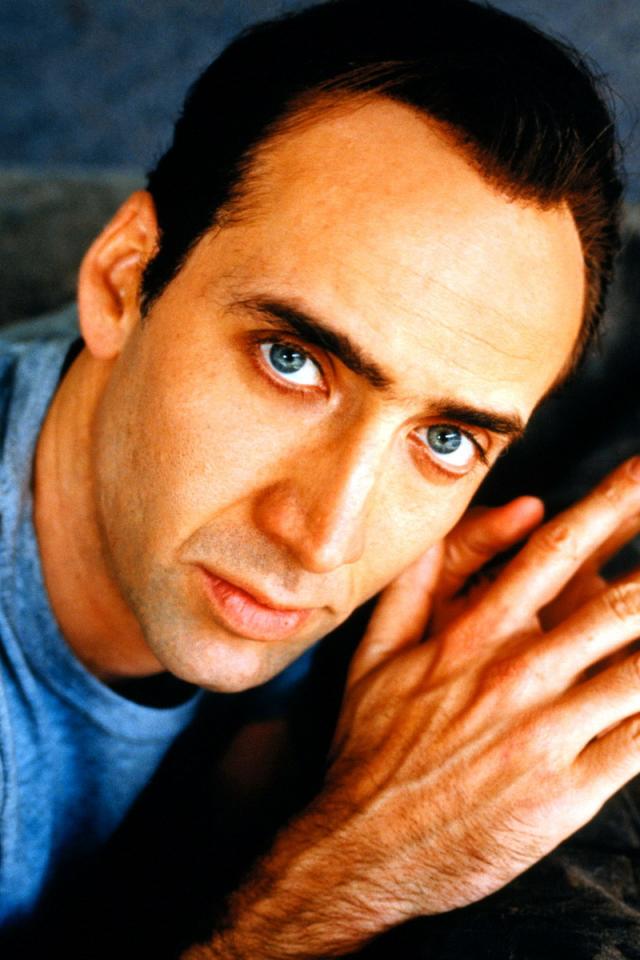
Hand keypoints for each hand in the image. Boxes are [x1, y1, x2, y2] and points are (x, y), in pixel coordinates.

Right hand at [329, 457, 639, 918]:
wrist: (366, 847)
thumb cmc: (372, 748)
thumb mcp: (374, 653)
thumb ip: (420, 581)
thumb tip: (473, 524)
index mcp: (472, 636)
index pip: (555, 552)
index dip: (611, 506)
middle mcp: (515, 675)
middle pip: (616, 606)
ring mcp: (546, 732)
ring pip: (639, 669)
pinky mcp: (569, 790)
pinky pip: (639, 739)